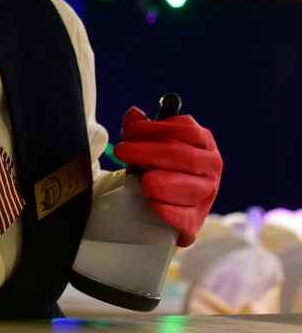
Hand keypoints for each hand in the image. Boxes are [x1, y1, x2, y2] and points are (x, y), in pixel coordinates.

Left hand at [112, 107, 222, 246]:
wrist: (166, 200)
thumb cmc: (159, 165)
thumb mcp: (149, 144)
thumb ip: (140, 129)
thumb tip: (133, 113)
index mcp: (203, 141)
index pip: (187, 130)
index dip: (157, 129)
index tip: (130, 131)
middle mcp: (211, 165)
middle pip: (186, 157)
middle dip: (151, 153)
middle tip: (122, 152)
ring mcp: (208, 193)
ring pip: (191, 188)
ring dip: (165, 183)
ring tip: (143, 182)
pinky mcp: (197, 219)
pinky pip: (186, 217)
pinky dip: (170, 211)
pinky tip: (154, 204)